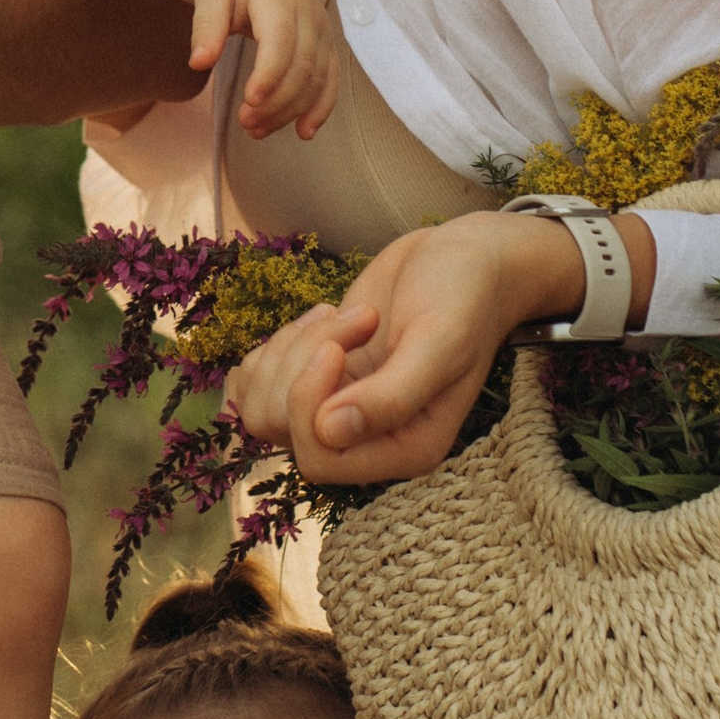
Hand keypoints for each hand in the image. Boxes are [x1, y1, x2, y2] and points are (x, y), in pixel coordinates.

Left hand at [191, 0, 337, 138]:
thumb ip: (205, 26)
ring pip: (317, 79)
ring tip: (258, 132)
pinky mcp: (325, 43)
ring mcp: (322, 28)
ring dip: (292, 111)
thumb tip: (198, 63)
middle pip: (302, 66)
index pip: (281, 41)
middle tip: (246, 125)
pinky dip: (320, 107)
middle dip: (277, 101)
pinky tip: (304, 131)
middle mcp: (308, 12)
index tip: (249, 102)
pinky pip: (330, 79)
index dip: (269, 75)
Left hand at [223, 213, 583, 485]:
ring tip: (341, 315)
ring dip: (290, 348)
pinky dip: (273, 345)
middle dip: (302, 362)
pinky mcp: (314, 379)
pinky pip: (255, 383)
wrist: (465, 260)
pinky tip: (320, 319)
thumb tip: (330, 433)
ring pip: (262, 405)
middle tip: (358, 318)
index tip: (335, 345)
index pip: (318, 459)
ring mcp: (335, 410)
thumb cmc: (464, 299)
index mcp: (404, 450)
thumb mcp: (439, 343)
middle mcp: (366, 441)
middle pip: (280, 428)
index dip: (307, 402)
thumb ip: (392, 396)